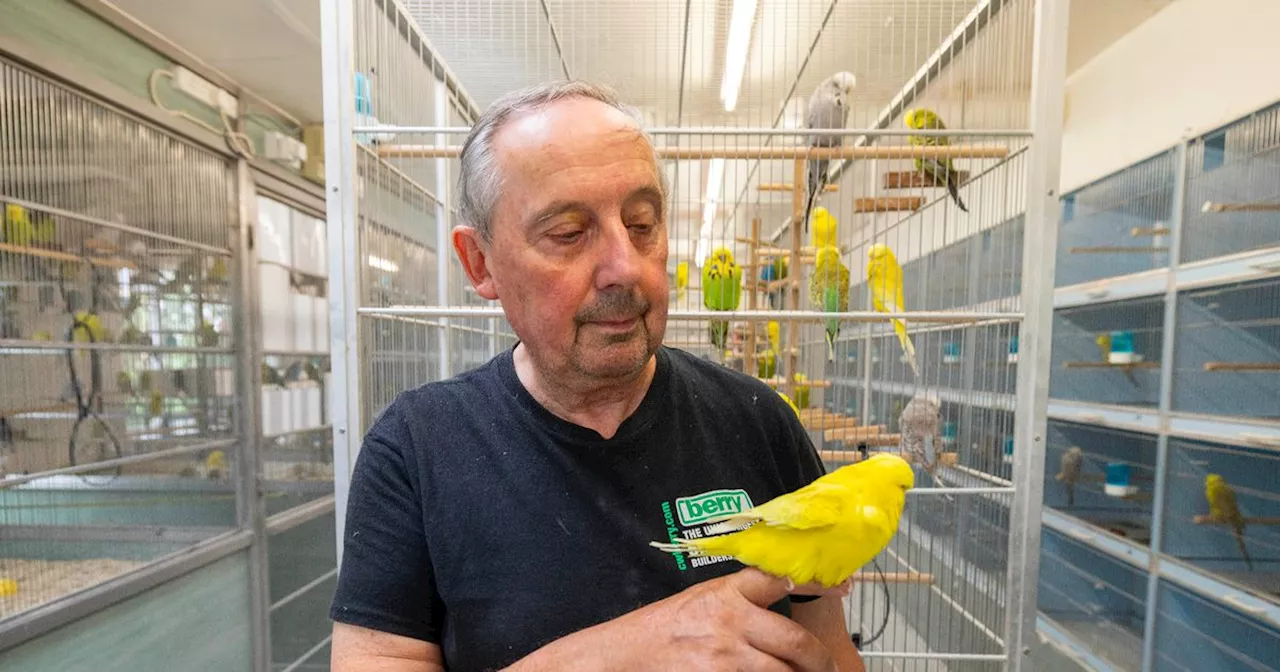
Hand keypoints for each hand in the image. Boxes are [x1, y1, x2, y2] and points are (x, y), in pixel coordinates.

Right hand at [505, 568, 837, 671]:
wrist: (620, 658)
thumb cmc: (659, 632)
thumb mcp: (699, 602)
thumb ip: (738, 600)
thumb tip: (781, 597)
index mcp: (725, 593)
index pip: (778, 579)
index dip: (817, 582)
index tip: (842, 586)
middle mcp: (730, 621)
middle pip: (796, 642)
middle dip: (820, 662)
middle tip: (829, 669)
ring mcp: (726, 657)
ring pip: (785, 671)